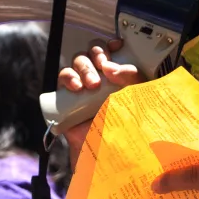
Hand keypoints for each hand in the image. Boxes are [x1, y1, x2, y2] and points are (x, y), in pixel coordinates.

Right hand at [57, 39, 144, 166]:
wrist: (108, 154)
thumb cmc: (125, 128)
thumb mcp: (135, 99)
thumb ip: (131, 79)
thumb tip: (111, 67)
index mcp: (118, 76)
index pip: (113, 50)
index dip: (112, 44)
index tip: (117, 46)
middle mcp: (100, 77)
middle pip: (93, 52)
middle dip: (97, 55)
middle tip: (104, 71)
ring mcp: (83, 86)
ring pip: (77, 60)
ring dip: (84, 67)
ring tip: (92, 85)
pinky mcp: (68, 97)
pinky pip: (63, 77)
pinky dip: (69, 76)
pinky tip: (77, 87)